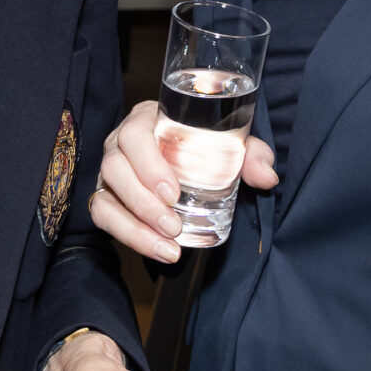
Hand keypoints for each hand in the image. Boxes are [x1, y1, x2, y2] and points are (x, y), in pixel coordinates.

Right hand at [90, 100, 276, 264]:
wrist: (191, 163)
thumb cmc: (205, 146)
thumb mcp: (230, 145)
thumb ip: (250, 155)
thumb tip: (266, 176)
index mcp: (147, 119)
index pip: (134, 133)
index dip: (148, 163)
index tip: (172, 192)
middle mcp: (121, 143)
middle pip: (115, 166)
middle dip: (143, 201)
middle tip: (174, 225)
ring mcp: (111, 172)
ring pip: (106, 195)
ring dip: (134, 225)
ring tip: (169, 245)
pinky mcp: (108, 197)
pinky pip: (104, 216)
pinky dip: (128, 236)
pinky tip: (158, 250)